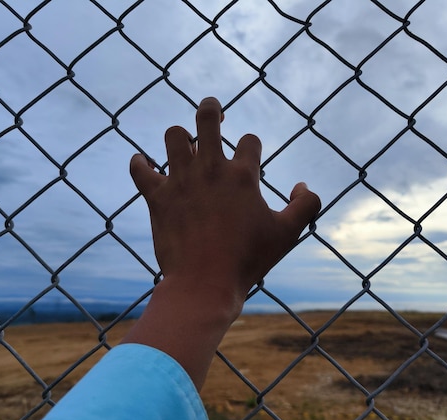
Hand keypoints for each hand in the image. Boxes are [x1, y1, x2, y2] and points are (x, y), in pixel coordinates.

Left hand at [130, 97, 320, 300]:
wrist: (205, 283)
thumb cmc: (248, 259)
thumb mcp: (287, 234)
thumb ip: (306, 206)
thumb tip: (303, 186)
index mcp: (242, 175)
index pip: (250, 141)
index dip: (253, 147)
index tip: (251, 162)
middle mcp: (210, 169)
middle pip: (208, 119)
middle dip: (211, 109)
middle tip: (213, 110)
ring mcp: (181, 180)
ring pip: (174, 136)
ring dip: (180, 136)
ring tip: (184, 146)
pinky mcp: (157, 197)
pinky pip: (140, 169)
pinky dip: (139, 164)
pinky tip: (143, 163)